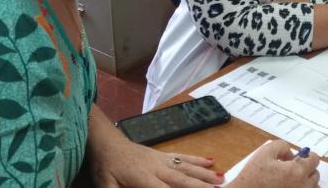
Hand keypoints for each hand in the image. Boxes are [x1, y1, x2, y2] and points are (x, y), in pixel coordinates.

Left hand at [90, 141, 220, 186]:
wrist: (106, 143)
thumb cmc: (106, 168)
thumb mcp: (106, 185)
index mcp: (144, 179)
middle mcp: (157, 168)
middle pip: (183, 179)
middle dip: (201, 186)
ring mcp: (162, 160)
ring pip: (187, 167)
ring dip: (205, 174)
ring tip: (222, 179)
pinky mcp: (162, 155)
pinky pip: (183, 157)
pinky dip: (197, 160)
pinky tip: (210, 160)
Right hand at [229, 141, 319, 187]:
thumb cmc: (253, 177)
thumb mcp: (265, 152)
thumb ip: (282, 146)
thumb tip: (291, 153)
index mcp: (297, 171)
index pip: (315, 160)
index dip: (308, 155)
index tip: (301, 157)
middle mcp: (302, 186)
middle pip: (315, 174)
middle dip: (306, 168)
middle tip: (292, 168)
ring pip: (313, 187)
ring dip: (306, 181)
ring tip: (292, 179)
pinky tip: (291, 186)